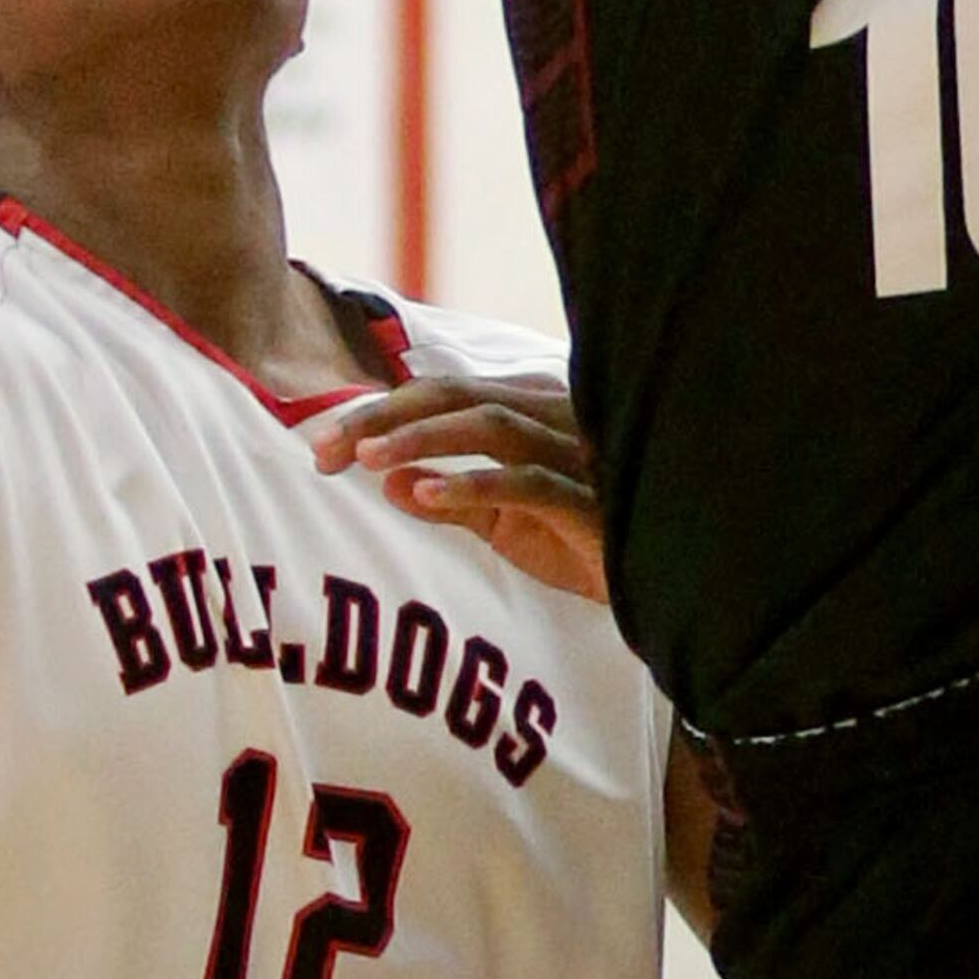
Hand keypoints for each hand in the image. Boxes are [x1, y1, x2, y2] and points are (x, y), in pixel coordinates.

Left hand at [311, 370, 609, 607]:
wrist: (658, 584)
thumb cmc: (582, 543)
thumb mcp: (505, 524)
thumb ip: (453, 501)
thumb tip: (387, 480)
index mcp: (526, 414)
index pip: (442, 394)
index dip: (379, 412)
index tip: (321, 448)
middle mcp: (550, 417)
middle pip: (456, 395)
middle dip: (385, 417)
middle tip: (323, 450)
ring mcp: (573, 453)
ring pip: (490, 424)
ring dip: (422, 437)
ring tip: (366, 460)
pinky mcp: (589, 499)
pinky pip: (528, 482)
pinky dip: (474, 485)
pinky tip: (425, 496)